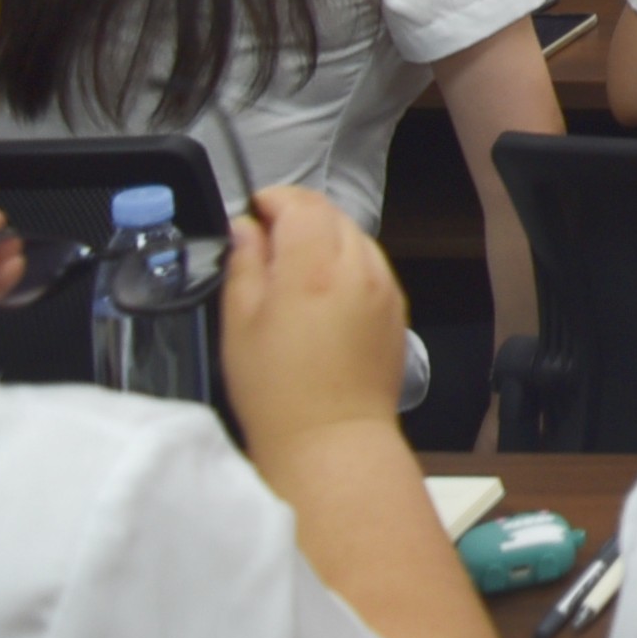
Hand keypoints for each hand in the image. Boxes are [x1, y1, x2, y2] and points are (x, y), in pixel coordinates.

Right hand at [221, 186, 412, 454]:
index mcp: (315, 267)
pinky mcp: (397, 306)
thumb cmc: (274, 389)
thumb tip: (245, 226)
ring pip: (355, 237)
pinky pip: (371, 265)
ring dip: (325, 237)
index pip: (302, 204)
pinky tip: (323, 291)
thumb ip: (244, 264)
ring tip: (292, 266)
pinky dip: (347, 262)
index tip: (253, 210)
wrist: (331, 438)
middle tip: (266, 239)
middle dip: (298, 216)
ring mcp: (385, 286)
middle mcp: (359, 267)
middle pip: (332, 215)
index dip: (274, 199)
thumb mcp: (240, 323)